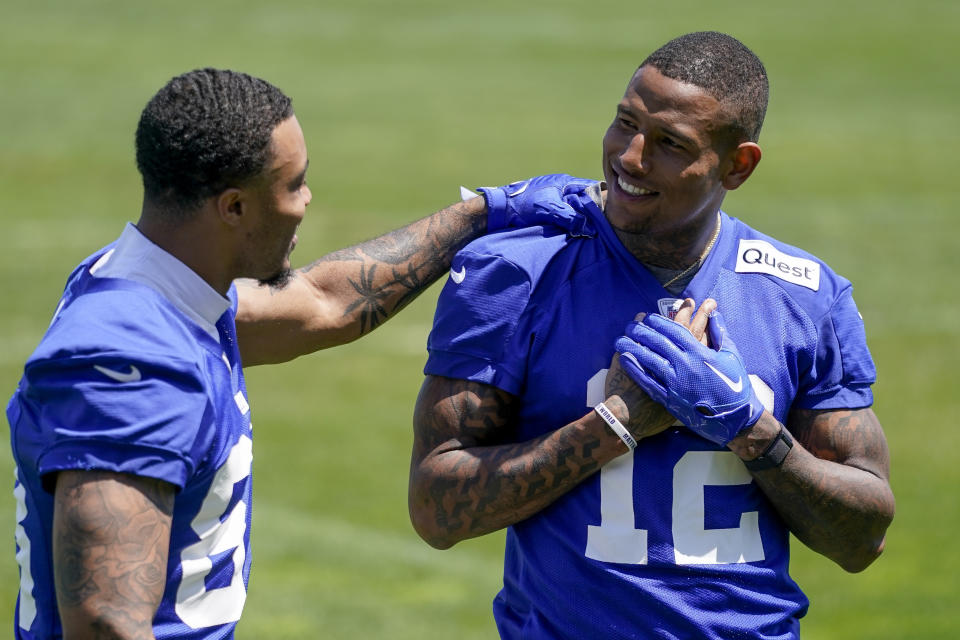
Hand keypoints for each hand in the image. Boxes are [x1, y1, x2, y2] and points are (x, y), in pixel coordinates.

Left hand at [479, 174, 596, 236]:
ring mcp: (552, 197)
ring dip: (579, 216)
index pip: (591, 188)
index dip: (602, 199)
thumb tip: (590, 229)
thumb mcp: (550, 211)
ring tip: (589, 229)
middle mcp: (560, 187)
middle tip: (602, 223)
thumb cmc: (523, 207)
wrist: (499, 211)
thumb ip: (571, 217)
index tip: (611, 211)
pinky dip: (569, 220)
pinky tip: (572, 230)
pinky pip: (564, 213)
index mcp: (564, 182)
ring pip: (574, 206)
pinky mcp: (545, 207)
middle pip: (583, 198)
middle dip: (592, 210)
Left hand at [614, 309, 764, 445]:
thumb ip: (720, 333)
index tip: (647, 317)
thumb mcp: (732, 355)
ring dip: (633, 348)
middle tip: (629, 325)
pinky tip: (625, 361)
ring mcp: (676, 383)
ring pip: (649, 360)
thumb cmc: (736, 385)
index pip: (675, 331)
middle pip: (658, 343)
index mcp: (700, 353)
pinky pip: (649, 382)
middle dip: (641, 332)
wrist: (736, 419)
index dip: (659, 322)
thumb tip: (715, 313)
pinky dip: (635, 370)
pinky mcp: (671, 399)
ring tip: (620, 340)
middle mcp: (686, 366)